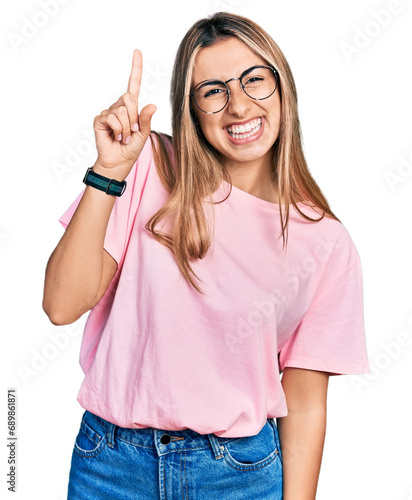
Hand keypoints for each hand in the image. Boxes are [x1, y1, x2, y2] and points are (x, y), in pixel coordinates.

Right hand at [93, 49, 156, 176]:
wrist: (119, 162)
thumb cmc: (131, 149)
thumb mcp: (144, 134)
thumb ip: (147, 119)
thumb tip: (153, 104)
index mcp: (131, 108)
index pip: (133, 84)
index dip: (136, 68)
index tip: (137, 51)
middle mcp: (119, 106)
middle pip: (129, 98)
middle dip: (134, 117)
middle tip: (132, 131)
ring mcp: (108, 112)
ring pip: (122, 110)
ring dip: (127, 127)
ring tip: (123, 137)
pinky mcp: (100, 119)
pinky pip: (112, 117)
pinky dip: (118, 129)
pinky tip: (116, 137)